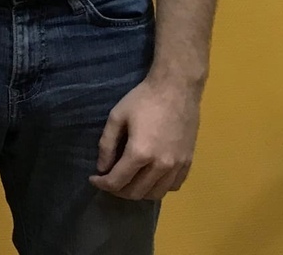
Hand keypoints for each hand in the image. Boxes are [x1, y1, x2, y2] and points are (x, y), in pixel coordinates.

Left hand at [89, 75, 202, 200]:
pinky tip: (150, 177)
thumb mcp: (117, 117)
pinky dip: (159, 187)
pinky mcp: (188, 162)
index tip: (94, 179)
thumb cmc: (143, 99)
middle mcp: (160, 165)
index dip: (102, 184)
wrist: (176, 89)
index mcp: (140, 153)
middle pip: (136, 192)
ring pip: (156, 193)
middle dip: (118, 190)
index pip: (117, 181)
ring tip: (127, 181)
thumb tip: (102, 168)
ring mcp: (177, 166)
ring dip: (138, 192)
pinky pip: (173, 186)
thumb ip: (107, 145)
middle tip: (108, 180)